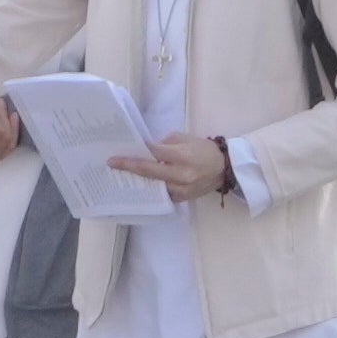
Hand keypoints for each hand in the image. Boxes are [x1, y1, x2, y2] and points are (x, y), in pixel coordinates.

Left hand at [120, 134, 234, 202]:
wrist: (224, 168)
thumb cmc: (203, 149)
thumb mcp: (185, 139)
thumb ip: (164, 144)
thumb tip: (146, 150)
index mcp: (183, 156)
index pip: (154, 153)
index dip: (136, 153)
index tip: (119, 154)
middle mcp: (181, 175)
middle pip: (149, 171)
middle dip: (129, 167)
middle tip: (112, 164)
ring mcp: (182, 189)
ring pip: (153, 185)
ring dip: (138, 180)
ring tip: (122, 175)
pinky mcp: (182, 198)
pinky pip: (162, 193)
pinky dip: (151, 188)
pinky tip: (140, 184)